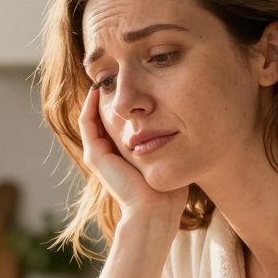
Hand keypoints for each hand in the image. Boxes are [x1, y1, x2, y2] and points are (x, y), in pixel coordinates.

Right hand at [77, 85, 187, 220]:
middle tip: (115, 68)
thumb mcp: (171, 154)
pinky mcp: (95, 156)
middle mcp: (108, 152)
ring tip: (105, 73)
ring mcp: (99, 154)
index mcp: (124, 151)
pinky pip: (87, 122)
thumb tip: (190, 118)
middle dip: (108, 91)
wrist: (156, 209)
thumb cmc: (169, 188)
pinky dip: (90, 104)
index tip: (134, 76)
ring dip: (96, 94)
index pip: (118, 118)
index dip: (123, 97)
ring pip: (91, 115)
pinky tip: (98, 88)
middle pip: (102, 114)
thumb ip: (171, 138)